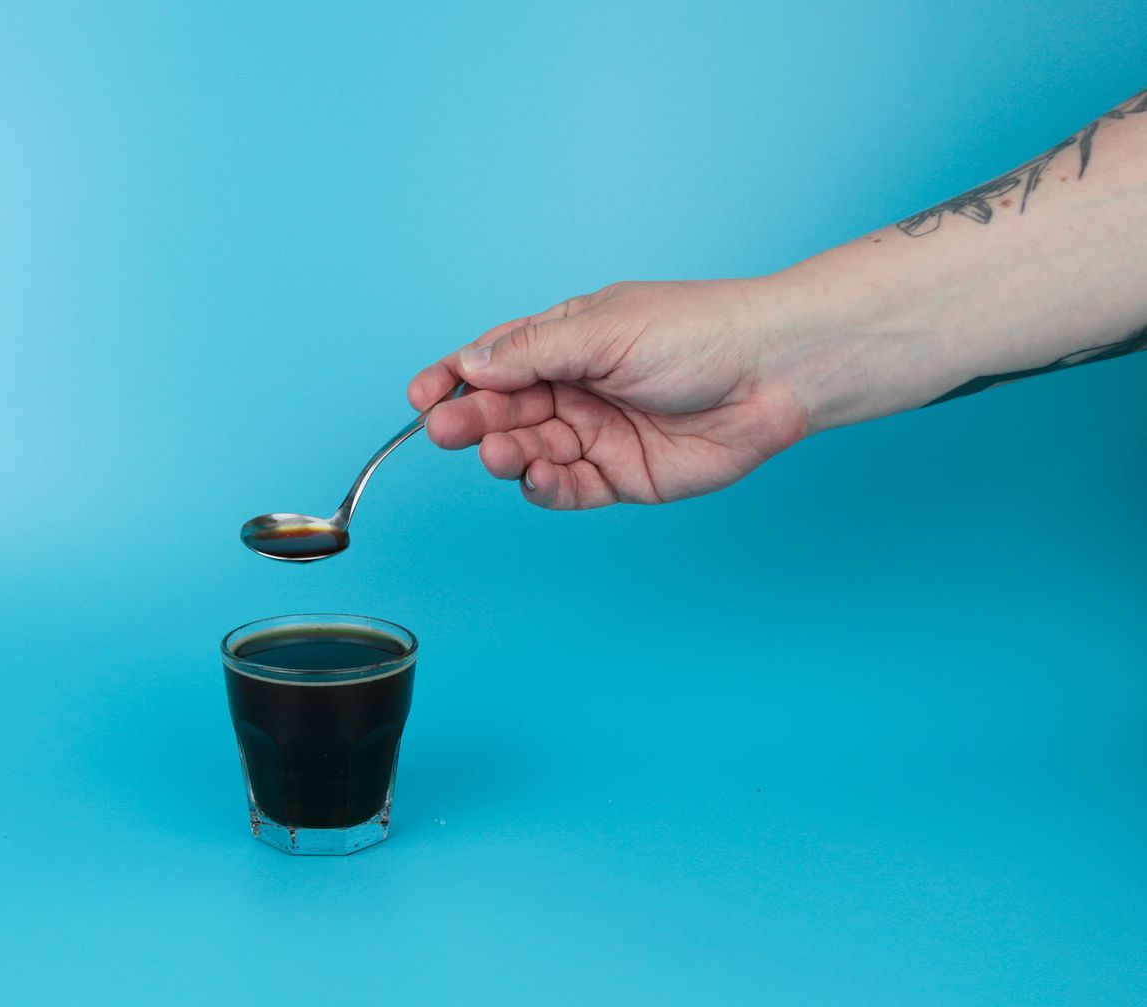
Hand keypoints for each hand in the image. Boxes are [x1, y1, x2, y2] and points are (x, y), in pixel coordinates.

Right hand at [408, 279, 810, 507]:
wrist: (774, 372)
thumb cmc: (697, 332)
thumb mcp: (602, 330)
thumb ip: (532, 353)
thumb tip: (468, 364)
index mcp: (566, 341)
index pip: (494, 360)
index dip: (453, 377)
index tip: (420, 394)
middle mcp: (575, 388)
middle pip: (504, 410)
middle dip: (471, 420)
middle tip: (444, 431)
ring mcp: (596, 434)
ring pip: (529, 452)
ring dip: (505, 455)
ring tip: (497, 454)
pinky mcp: (621, 476)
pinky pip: (568, 488)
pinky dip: (545, 487)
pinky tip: (536, 477)